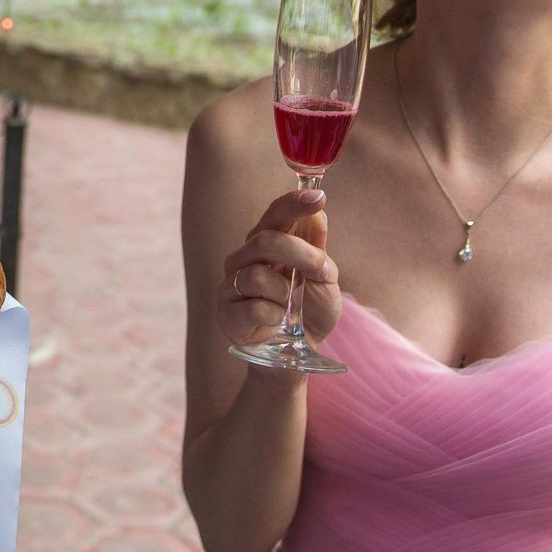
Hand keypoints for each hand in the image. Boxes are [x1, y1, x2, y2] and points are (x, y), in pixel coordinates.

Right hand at [214, 185, 339, 352]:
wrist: (297, 355)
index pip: (276, 215)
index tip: (317, 196)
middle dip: (300, 255)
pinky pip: (254, 307)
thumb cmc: (309, 312)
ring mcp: (231, 285)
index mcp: (267, 243)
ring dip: (286, 294)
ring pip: (258, 275)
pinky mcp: (226, 313)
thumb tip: (318, 214)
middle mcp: (244, 258)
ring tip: (291, 308)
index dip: (293, 203)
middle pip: (265, 240)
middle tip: (322, 272)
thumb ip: (318, 249)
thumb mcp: (325, 280)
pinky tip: (276, 322)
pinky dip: (275, 316)